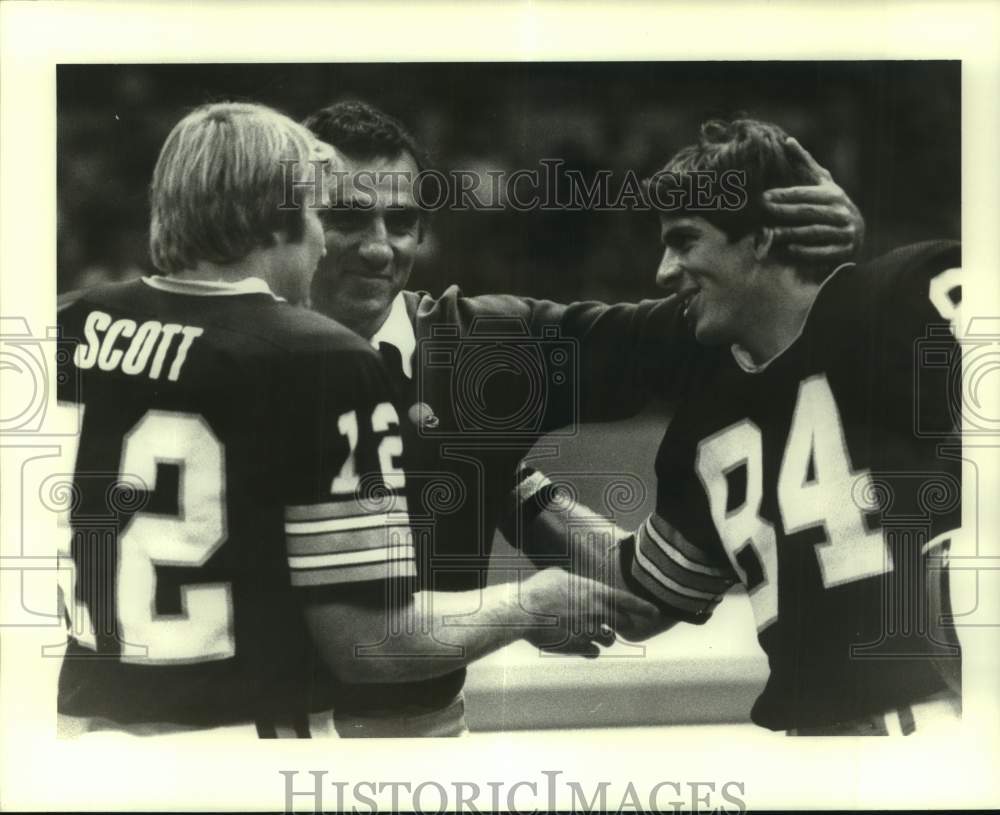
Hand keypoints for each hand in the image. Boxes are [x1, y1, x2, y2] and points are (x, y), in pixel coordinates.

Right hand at [520, 568, 657, 657]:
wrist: (524, 612)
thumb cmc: (538, 590)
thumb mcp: (557, 575)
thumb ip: (573, 580)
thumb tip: (572, 579)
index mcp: (595, 592)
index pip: (628, 601)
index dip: (643, 608)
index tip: (655, 613)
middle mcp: (597, 612)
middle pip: (622, 623)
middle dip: (618, 625)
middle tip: (609, 624)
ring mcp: (590, 631)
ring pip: (609, 640)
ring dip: (603, 638)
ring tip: (587, 633)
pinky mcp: (579, 647)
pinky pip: (594, 652)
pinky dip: (590, 650)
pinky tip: (581, 646)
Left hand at [762, 137, 864, 263]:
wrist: (854, 233)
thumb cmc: (830, 204)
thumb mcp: (821, 183)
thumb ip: (805, 164)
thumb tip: (787, 141)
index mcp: (833, 194)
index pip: (806, 194)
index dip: (784, 195)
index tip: (764, 197)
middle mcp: (841, 212)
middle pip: (808, 212)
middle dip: (784, 211)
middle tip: (763, 212)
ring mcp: (844, 232)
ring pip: (814, 232)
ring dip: (790, 233)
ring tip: (769, 233)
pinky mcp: (843, 251)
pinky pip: (822, 253)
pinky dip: (804, 252)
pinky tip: (787, 250)